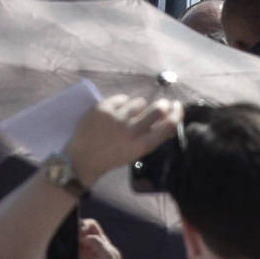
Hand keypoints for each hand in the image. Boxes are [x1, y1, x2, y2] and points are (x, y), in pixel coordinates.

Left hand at [65, 93, 183, 186]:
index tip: (178, 107)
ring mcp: (117, 118)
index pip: (169, 125)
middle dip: (163, 104)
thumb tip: (163, 117)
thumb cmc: (110, 158)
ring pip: (139, 102)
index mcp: (141, 146)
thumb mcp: (134, 153)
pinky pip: (122, 98)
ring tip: (128, 115)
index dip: (177, 114)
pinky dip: (121, 104)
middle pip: (158, 109)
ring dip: (138, 107)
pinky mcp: (103, 108)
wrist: (81, 160)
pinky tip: (115, 112)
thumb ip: (148, 137)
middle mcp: (131, 131)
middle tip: (162, 104)